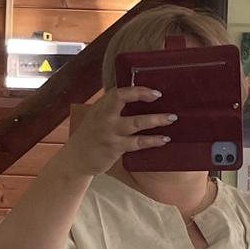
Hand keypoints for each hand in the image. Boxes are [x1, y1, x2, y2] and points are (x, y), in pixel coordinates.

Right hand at [60, 87, 175, 177]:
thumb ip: (113, 106)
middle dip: (145, 98)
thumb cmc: (92, 134)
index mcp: (102, 106)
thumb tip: (138, 96)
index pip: (119, 93)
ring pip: (136, 124)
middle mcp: (105, 117)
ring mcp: (110, 133)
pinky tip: (164, 139)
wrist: (77, 157)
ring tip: (172, 118)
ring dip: (156, 120)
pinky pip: (138, 143)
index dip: (138, 91)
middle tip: (164, 99)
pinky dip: (152, 141)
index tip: (154, 92)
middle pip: (126, 102)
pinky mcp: (115, 148)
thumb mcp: (98, 114)